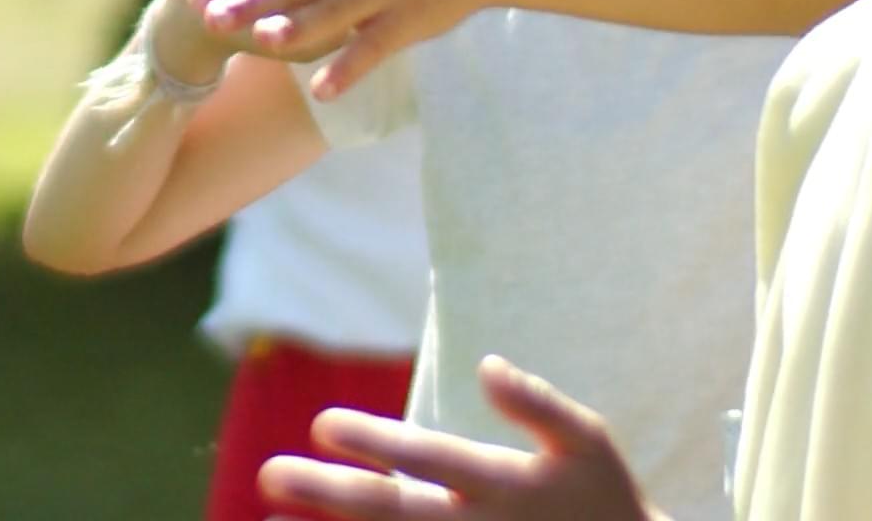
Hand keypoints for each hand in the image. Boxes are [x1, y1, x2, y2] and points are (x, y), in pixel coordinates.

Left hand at [258, 357, 659, 520]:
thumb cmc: (603, 502)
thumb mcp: (588, 444)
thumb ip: (540, 405)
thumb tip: (488, 365)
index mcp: (506, 486)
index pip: (428, 458)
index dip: (374, 442)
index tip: (321, 424)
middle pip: (391, 514)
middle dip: (326, 493)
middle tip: (268, 474)